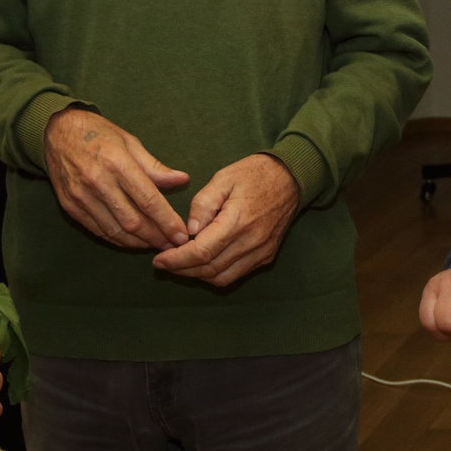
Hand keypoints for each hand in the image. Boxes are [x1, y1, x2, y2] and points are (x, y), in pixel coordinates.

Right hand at [45, 108, 190, 249]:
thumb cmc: (98, 133)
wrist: (57, 130)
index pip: (148, 200)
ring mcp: (81, 196)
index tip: (181, 235)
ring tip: (155, 245)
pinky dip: (117, 239)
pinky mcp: (70, 206)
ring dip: (138, 243)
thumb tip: (182, 179)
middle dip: (156, 237)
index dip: (167, 221)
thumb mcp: (129, 142)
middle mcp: (98, 182)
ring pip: (115, 231)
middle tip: (172, 245)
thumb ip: (154, 166)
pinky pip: (97, 230)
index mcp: (117, 163)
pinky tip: (131, 241)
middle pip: (133, 221)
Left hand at [152, 154, 301, 288]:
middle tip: (164, 263)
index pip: (202, 252)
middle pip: (209, 269)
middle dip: (182, 270)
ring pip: (222, 277)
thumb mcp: (223, 178)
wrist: (291, 178)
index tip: (159, 260)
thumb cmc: (254, 174)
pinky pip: (236, 274)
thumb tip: (189, 230)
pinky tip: (203, 263)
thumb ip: (203, 204)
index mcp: (237, 221)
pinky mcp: (266, 256)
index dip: (177, 260)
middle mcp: (251, 242)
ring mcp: (261, 252)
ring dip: (197, 275)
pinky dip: (215, 274)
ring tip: (180, 265)